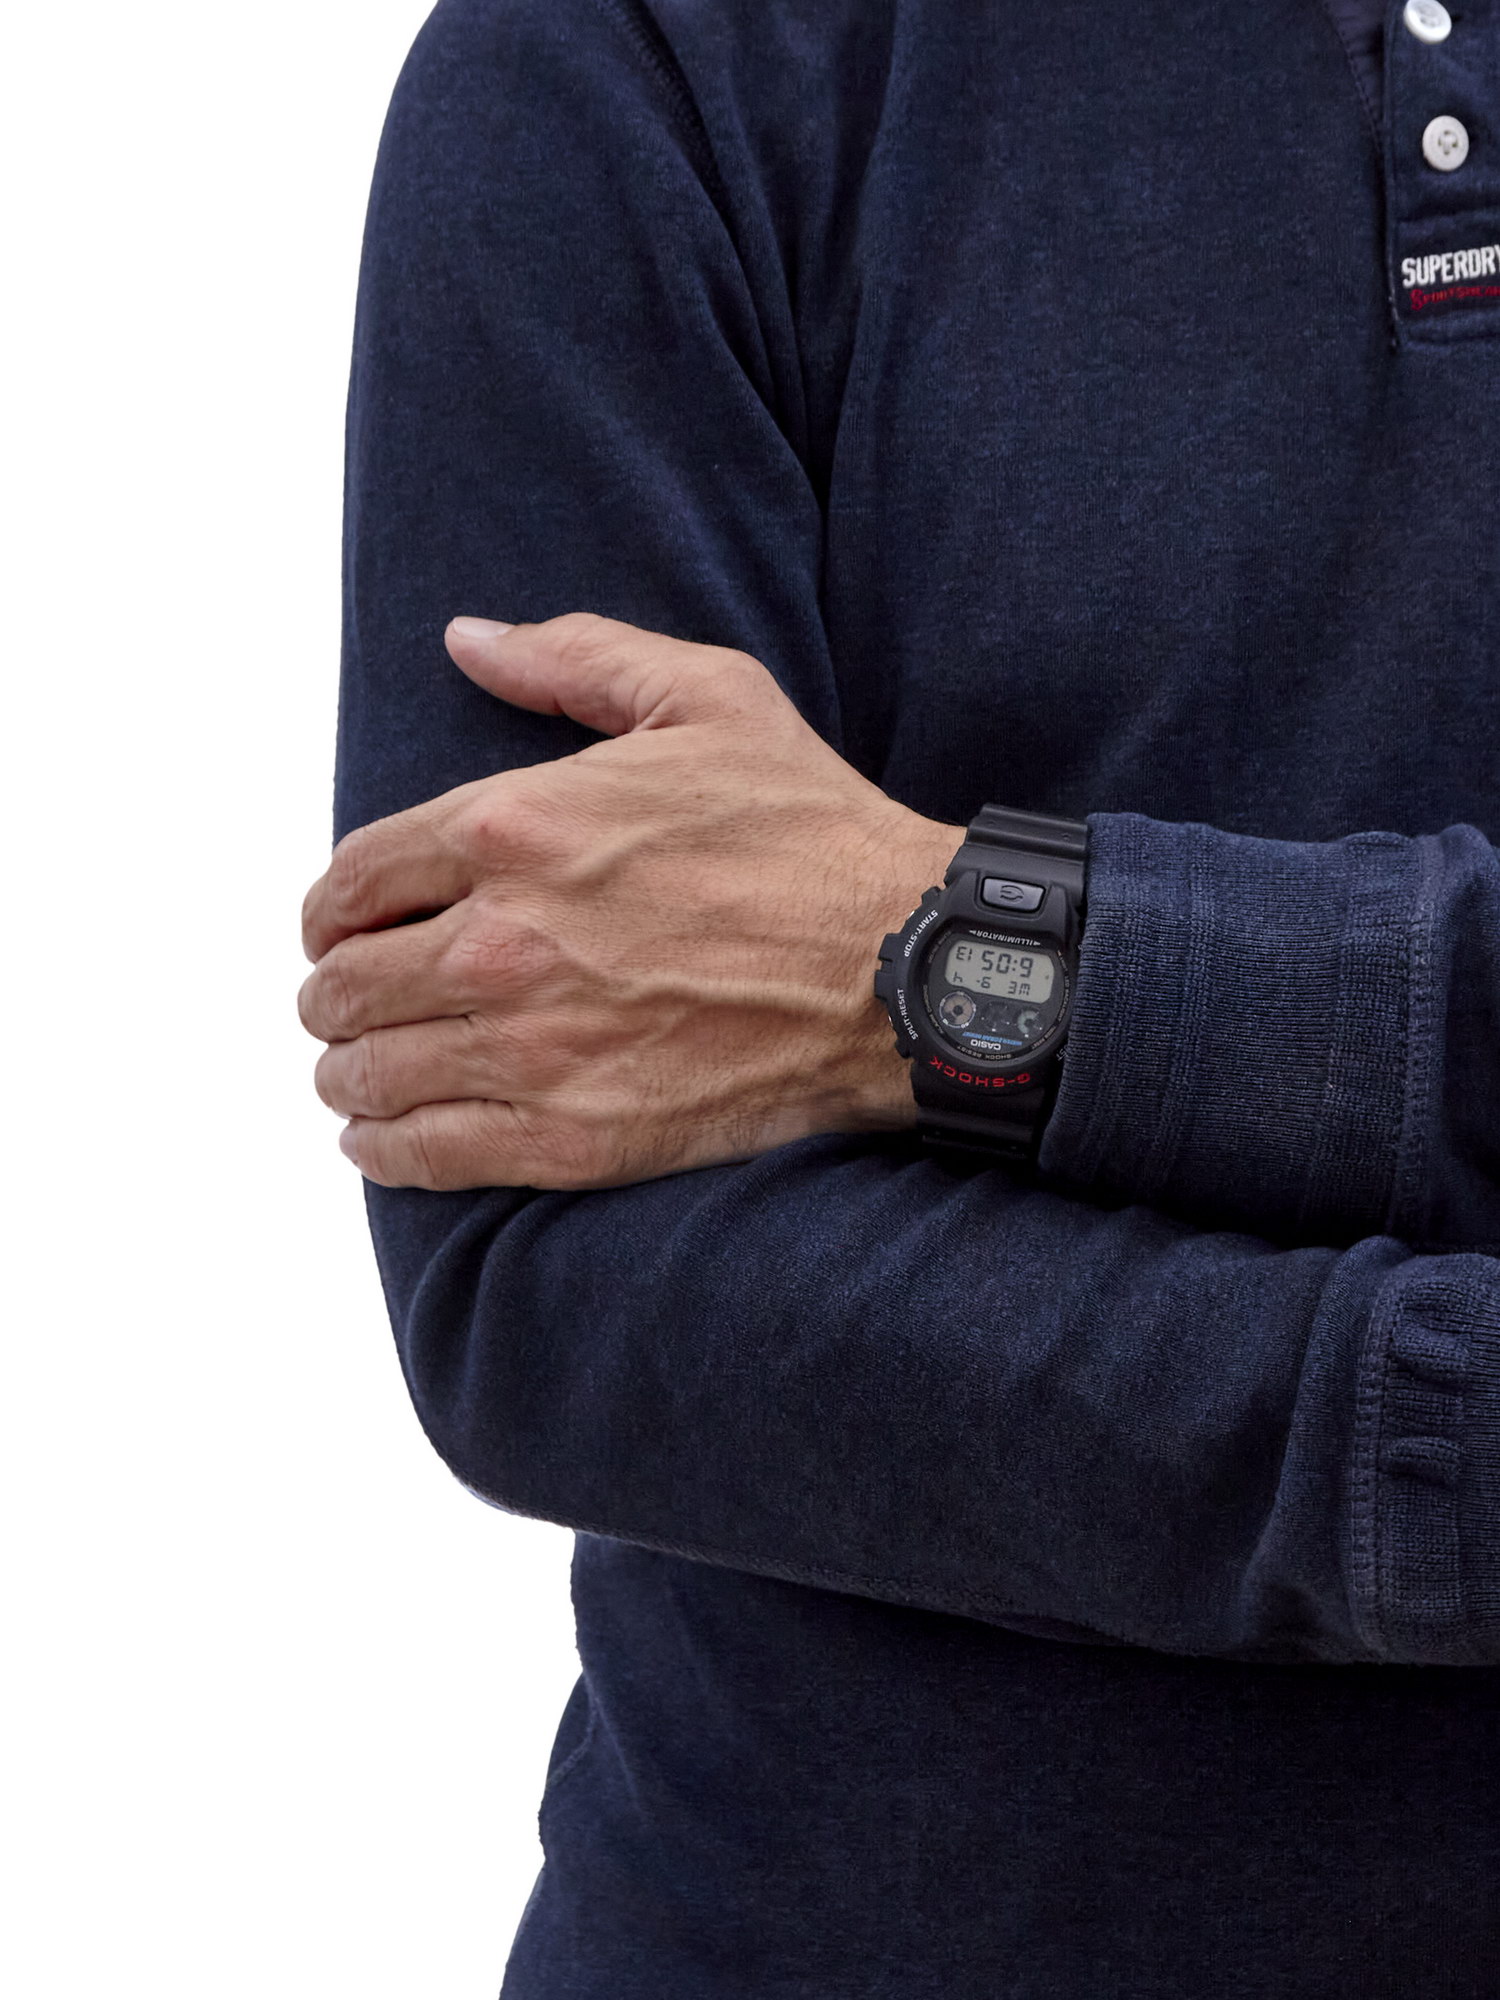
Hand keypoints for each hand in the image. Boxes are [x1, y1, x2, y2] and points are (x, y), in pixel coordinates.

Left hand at [299, 612, 962, 1189]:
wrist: (903, 969)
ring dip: (346, 1074)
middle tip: (347, 1003)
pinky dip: (382, 1151)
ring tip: (357, 1075)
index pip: (354, 879)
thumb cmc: (811, 832)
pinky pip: (425, 1155)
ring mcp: (535, 1046)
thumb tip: (469, 639)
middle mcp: (503, 939)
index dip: (328, 910)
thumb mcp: (706, 699)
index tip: (338, 928)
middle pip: (344, 984)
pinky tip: (380, 1141)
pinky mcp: (573, 1136)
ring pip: (369, 1074)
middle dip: (332, 993)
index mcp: (515, 825)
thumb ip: (575, 658)